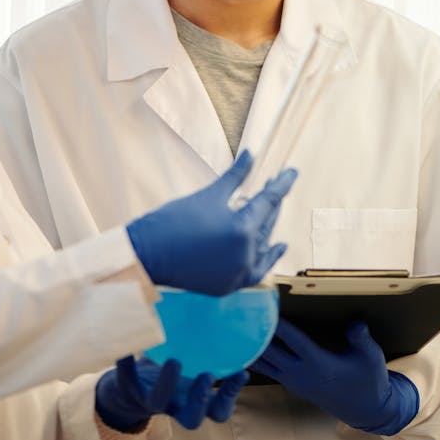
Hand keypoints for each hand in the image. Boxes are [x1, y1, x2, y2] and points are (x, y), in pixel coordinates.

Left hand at [95, 355, 248, 432]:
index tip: (241, 372)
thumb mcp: (189, 369)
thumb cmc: (165, 377)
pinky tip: (131, 343)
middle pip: (192, 419)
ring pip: (158, 402)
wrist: (124, 394)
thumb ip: (206, 354)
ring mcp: (149, 400)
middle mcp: (173, 405)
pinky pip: (126, 378)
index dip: (231, 397)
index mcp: (191, 402)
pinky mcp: (127, 388)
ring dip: (168, 383)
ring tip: (175, 361)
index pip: (218, 411)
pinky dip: (127, 362)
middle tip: (208, 375)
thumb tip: (232, 319)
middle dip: (201, 399)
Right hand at [126, 152, 295, 295]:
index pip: (268, 201)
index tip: (292, 172)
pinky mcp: (228, 286)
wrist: (147, 255)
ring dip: (268, 229)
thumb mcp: (209, 195)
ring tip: (269, 214)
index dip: (281, 184)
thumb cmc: (174, 220)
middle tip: (274, 186)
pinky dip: (264, 258)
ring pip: (263, 248)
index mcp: (242, 229)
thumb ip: (235, 176)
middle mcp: (245, 254)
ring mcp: (238, 273)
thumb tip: (250, 154)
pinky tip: (274, 247)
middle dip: (272, 204)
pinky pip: (254, 271)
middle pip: (267, 224)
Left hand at [250, 317, 418, 434]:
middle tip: (238, 313)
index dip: (277, 323)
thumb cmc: (369, 380)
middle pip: (270, 350)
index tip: (263, 307)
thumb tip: (355, 321)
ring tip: (230, 328)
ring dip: (249, 346)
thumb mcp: (371, 357)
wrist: (366, 410)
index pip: (292, 339)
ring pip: (264, 362)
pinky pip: (267, 369)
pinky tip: (241, 346)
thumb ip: (360, 338)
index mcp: (319, 364)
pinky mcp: (292, 384)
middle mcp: (301, 373)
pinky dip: (254, 357)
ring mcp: (294, 381)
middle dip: (254, 332)